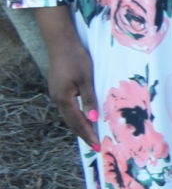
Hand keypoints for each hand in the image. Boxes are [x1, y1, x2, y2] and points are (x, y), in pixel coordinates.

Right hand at [32, 8, 96, 148]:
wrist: (61, 42)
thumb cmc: (76, 58)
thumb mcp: (86, 79)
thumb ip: (89, 99)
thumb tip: (92, 119)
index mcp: (64, 98)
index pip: (77, 122)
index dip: (87, 134)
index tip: (97, 145)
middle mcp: (57, 98)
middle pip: (71, 121)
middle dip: (83, 133)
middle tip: (96, 145)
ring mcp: (56, 93)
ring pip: (69, 115)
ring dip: (79, 126)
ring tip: (91, 135)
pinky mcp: (59, 88)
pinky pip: (68, 107)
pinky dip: (76, 115)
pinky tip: (84, 118)